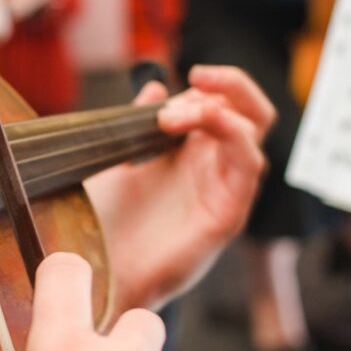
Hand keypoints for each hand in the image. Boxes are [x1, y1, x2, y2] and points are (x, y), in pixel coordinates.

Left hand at [86, 66, 273, 311]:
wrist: (97, 271)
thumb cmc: (104, 222)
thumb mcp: (117, 158)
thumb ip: (138, 120)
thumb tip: (155, 84)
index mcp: (191, 152)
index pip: (222, 103)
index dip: (208, 84)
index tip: (176, 80)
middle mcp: (213, 168)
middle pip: (250, 112)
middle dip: (230, 84)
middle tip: (195, 78)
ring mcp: (224, 190)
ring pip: (252, 132)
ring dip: (219, 109)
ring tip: (173, 117)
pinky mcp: (227, 215)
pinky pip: (250, 166)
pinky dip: (234, 135)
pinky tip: (205, 123)